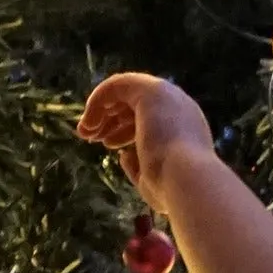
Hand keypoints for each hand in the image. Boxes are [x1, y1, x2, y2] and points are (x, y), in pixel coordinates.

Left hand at [78, 70, 215, 205]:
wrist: (187, 182)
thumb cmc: (171, 188)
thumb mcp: (152, 178)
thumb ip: (139, 164)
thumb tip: (124, 155)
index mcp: (185, 128)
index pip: (152, 118)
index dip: (125, 129)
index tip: (107, 145)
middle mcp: (180, 108)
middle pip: (139, 103)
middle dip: (111, 117)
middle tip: (90, 136)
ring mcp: (168, 97)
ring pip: (127, 91)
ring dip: (101, 108)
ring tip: (84, 131)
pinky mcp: (152, 91)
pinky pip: (119, 84)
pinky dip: (99, 98)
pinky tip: (89, 121)